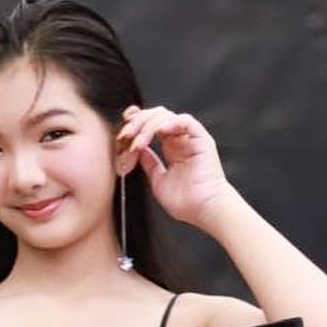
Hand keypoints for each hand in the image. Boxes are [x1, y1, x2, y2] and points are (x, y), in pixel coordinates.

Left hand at [116, 103, 236, 228]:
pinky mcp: (201, 139)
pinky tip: (159, 131)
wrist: (204, 210)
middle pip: (156, 116)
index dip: (136, 124)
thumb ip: (149, 164)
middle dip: (138, 123)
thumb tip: (137, 151)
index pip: (152, 125)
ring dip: (148, 125)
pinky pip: (186, 121)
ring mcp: (190, 138)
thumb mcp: (158, 181)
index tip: (122, 133)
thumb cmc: (186, 202)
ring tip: (139, 141)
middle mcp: (180, 140)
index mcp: (171, 148)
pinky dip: (171, 122)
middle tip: (126, 135)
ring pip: (167, 116)